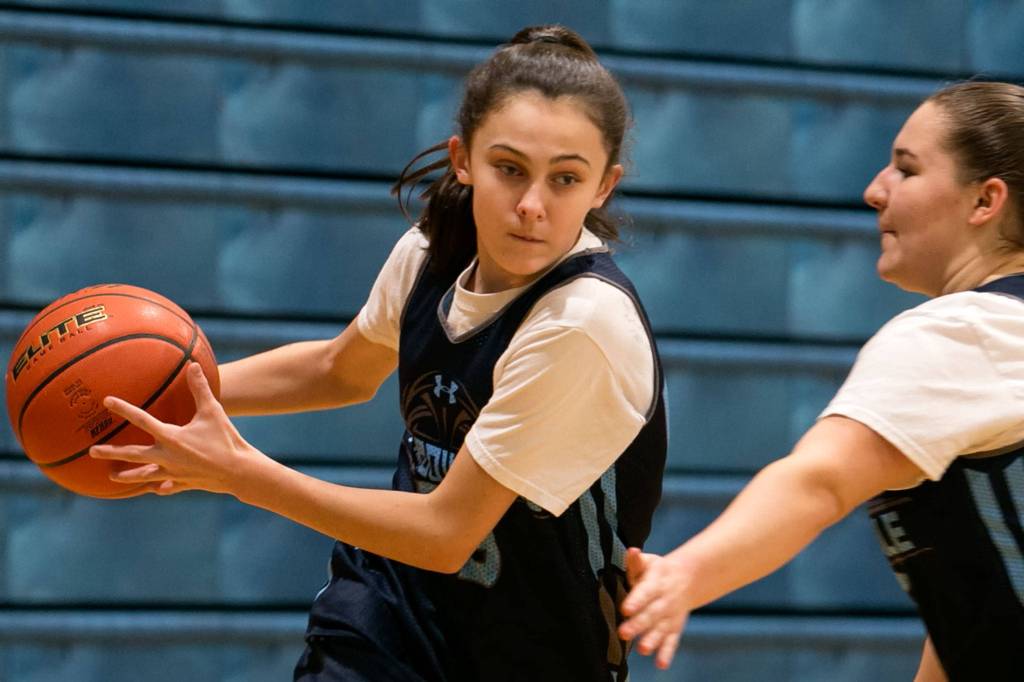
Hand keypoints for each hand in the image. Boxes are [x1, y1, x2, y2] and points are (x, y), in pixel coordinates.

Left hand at [90, 362, 257, 496]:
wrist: (238, 472)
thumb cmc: (226, 439)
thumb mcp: (213, 411)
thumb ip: (200, 388)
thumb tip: (193, 365)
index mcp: (171, 437)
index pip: (141, 420)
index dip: (123, 409)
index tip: (106, 401)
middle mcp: (166, 457)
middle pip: (133, 454)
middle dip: (111, 452)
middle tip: (92, 451)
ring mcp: (172, 474)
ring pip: (143, 475)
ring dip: (127, 476)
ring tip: (112, 476)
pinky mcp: (182, 484)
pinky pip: (165, 487)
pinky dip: (158, 487)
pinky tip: (154, 489)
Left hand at [618, 547, 693, 668]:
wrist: (688, 578)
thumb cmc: (660, 571)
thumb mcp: (651, 562)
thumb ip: (637, 561)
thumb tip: (631, 551)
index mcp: (655, 583)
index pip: (645, 592)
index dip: (636, 600)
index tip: (626, 608)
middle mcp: (664, 601)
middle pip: (650, 614)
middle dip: (638, 624)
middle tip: (623, 633)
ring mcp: (670, 616)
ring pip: (661, 629)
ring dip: (652, 640)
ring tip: (642, 649)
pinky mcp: (675, 628)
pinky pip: (672, 641)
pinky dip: (667, 653)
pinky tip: (661, 664)